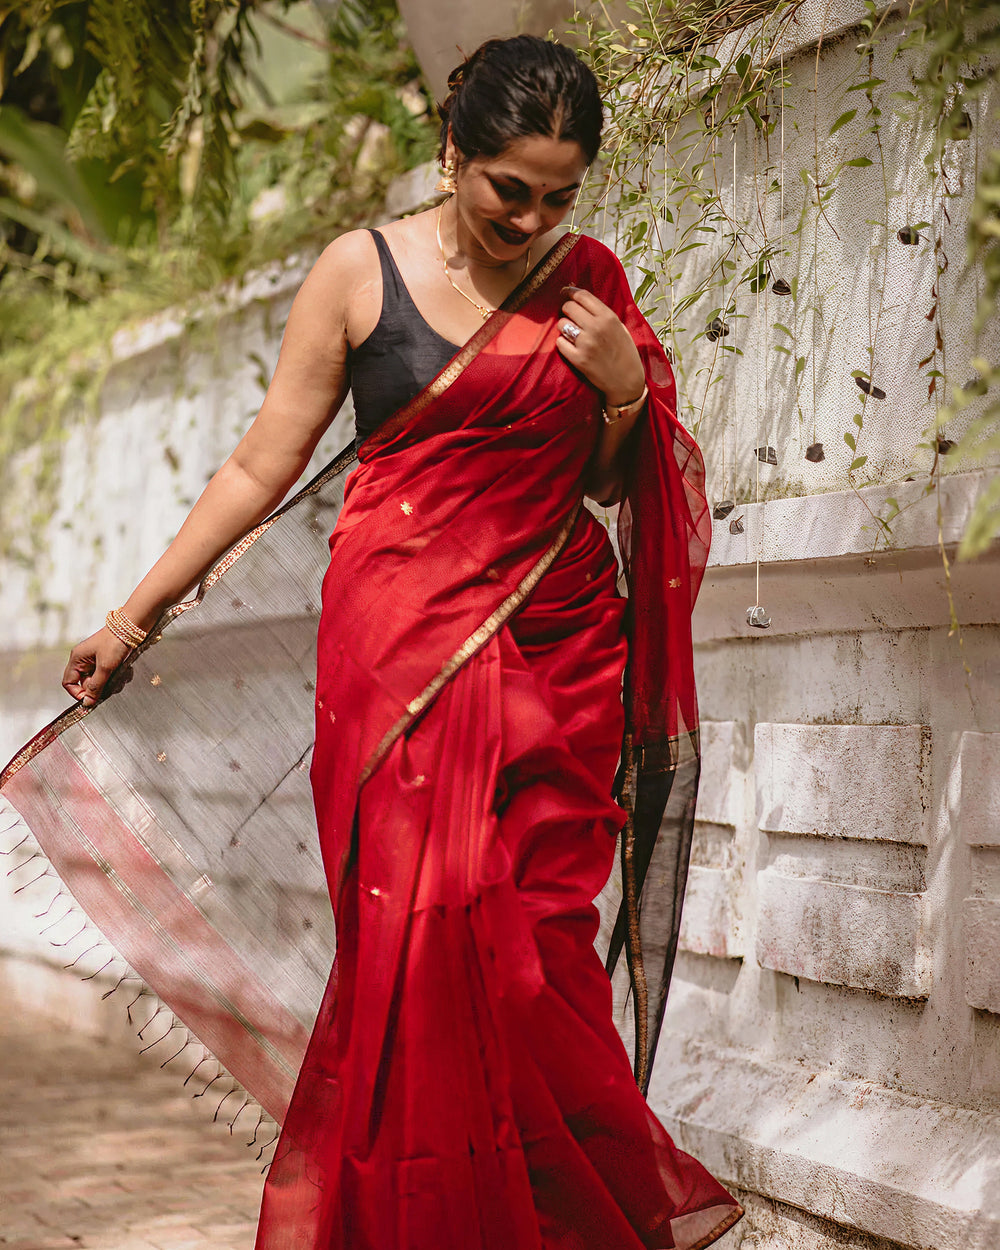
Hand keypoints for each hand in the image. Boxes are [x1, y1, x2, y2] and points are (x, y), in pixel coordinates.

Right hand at [62, 627, 130, 707]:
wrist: (133, 627)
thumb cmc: (115, 643)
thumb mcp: (105, 667)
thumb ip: (96, 686)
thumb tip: (87, 703)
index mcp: (77, 659)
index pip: (69, 682)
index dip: (78, 693)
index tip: (91, 700)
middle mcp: (84, 660)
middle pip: (87, 684)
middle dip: (101, 688)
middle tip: (112, 686)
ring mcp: (96, 660)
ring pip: (101, 681)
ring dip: (112, 682)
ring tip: (122, 675)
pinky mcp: (109, 660)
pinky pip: (111, 675)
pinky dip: (119, 676)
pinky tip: (127, 670)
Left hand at [555, 286, 645, 406]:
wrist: (627, 382)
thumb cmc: (625, 353)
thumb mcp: (620, 327)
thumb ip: (602, 314)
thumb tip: (582, 301)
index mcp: (608, 317)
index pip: (582, 296)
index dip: (570, 292)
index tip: (565, 292)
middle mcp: (596, 328)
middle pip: (569, 307)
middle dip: (567, 310)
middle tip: (570, 316)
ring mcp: (586, 344)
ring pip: (562, 324)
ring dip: (564, 327)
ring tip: (572, 333)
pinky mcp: (578, 359)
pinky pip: (559, 342)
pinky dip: (563, 343)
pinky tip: (571, 346)